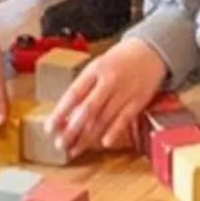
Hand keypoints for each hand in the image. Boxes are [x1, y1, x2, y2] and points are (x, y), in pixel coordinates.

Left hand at [50, 36, 168, 152]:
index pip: (74, 94)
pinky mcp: (138, 101)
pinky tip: (104, 143)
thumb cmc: (117, 62)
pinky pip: (124, 119)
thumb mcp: (97, 67)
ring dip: (88, 137)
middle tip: (60, 145)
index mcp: (95, 70)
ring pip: (104, 118)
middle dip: (72, 130)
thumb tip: (65, 114)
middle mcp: (109, 81)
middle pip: (88, 109)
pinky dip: (114, 132)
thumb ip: (84, 88)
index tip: (49, 128)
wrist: (149, 51)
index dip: (60, 113)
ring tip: (75, 150)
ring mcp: (124, 91)